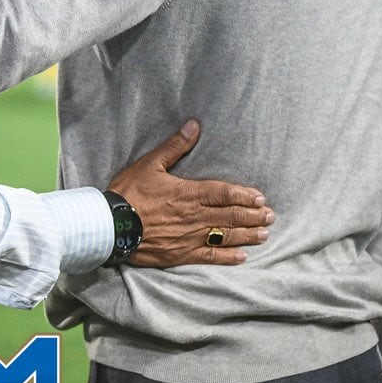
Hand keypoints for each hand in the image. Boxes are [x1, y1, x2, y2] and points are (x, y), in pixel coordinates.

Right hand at [109, 120, 273, 267]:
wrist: (111, 226)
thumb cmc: (129, 193)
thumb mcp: (150, 164)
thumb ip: (174, 146)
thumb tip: (194, 125)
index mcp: (188, 193)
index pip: (223, 194)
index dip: (244, 195)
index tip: (260, 198)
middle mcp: (194, 216)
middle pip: (229, 216)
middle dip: (252, 216)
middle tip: (270, 216)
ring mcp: (189, 237)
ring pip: (224, 236)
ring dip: (246, 235)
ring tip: (264, 234)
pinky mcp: (181, 254)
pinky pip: (209, 257)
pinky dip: (227, 257)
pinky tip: (241, 257)